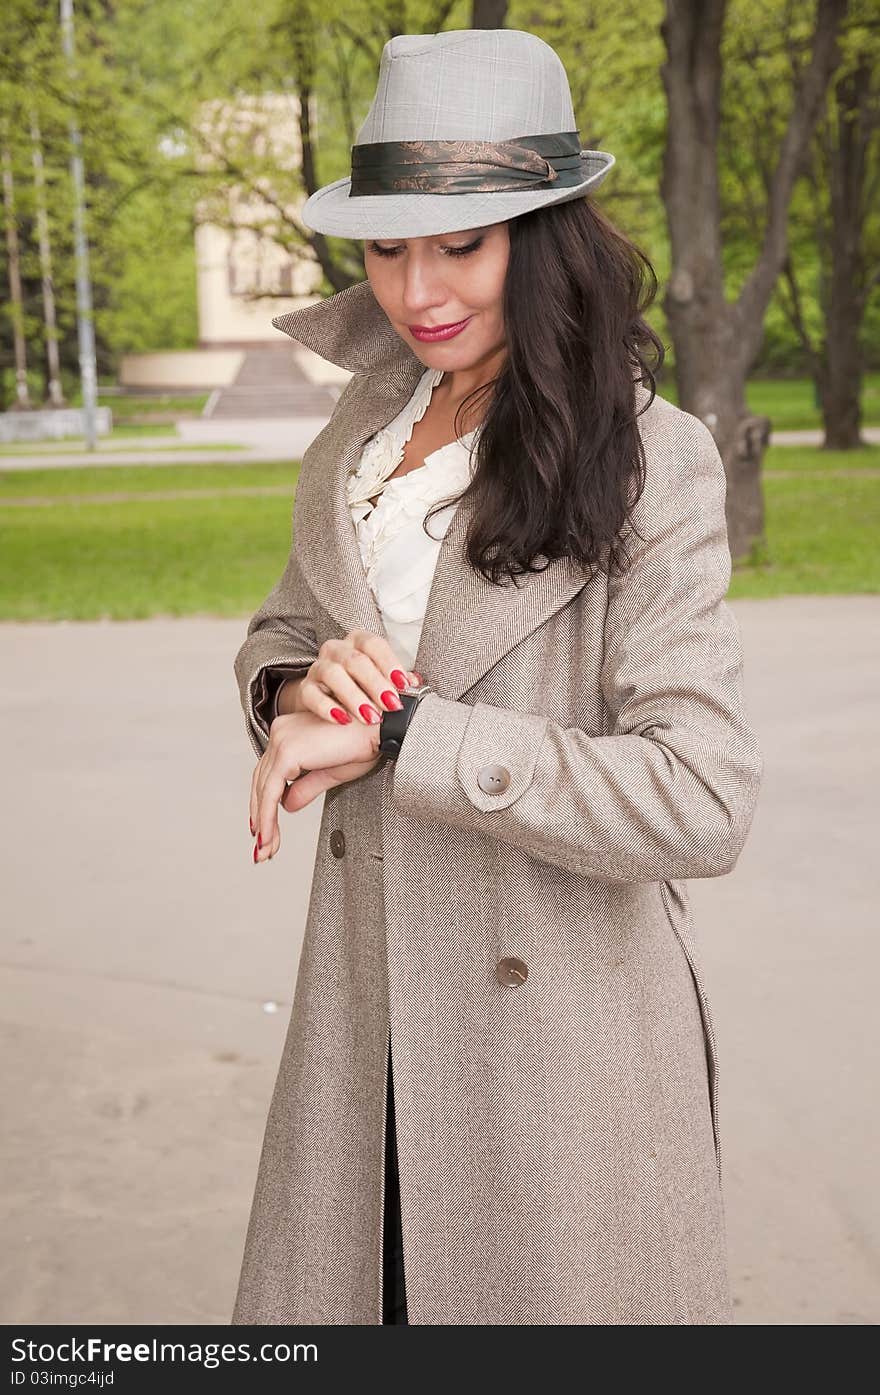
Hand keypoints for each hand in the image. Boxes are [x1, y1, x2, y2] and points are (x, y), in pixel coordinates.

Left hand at [251, 709, 382, 862]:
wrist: (380, 729)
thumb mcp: (330, 772)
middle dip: (262, 817)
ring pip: (263, 789)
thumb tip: (286, 806)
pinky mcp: (287, 753)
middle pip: (262, 781)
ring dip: (264, 823)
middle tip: (264, 847)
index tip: (267, 828)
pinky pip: (270, 793)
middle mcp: (280, 732)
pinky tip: (269, 837)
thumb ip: (305, 787)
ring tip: (266, 849)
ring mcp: (281, 741)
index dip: (266, 802)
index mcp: (290, 732)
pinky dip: (268, 818)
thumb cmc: (365, 742)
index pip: (270, 773)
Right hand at [291, 628, 421, 728]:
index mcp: (358, 642)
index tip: (403, 684)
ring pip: (332, 674)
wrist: (326, 698)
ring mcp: (318, 667)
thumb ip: (397, 680)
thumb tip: (416, 683)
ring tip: (370, 716)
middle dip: (376, 684)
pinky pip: (312, 695)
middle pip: (355, 660)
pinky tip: (343, 720)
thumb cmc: (360, 685)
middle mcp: (336, 650)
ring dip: (354, 696)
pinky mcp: (305, 688)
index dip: (390, 663)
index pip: (374, 644)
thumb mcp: (380, 679)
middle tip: (391, 705)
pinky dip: (327, 708)